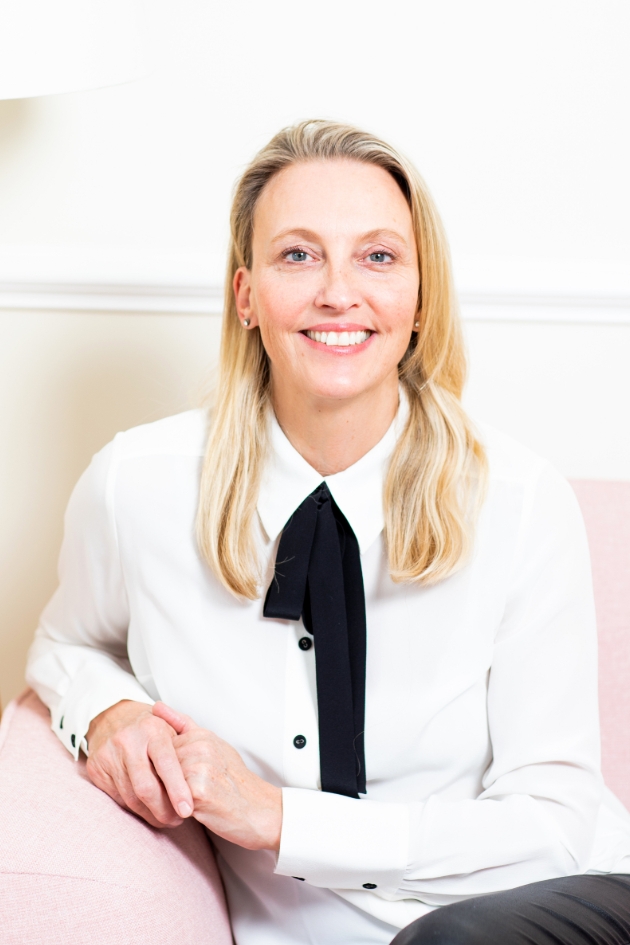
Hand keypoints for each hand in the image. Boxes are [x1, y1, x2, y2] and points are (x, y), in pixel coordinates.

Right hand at [86, 700, 193, 828]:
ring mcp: (109, 755)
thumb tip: (203, 772)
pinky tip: (147, 810)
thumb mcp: (171, 725)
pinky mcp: (96, 769)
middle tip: (178, 820)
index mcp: (151, 729)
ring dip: (151, 813)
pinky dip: (135, 809)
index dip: (177, 789)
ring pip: (131, 797)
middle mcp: (128, 741)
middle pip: (146, 787)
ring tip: (166, 818)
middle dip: (163, 809)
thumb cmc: (150, 728)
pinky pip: (118, 798)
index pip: (166, 763)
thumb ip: (188, 744)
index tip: (187, 810)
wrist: (111, 717)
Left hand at [152, 702, 282, 851]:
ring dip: (168, 794)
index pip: (161, 747)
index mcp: (201, 735)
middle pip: (159, 765)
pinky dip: (175, 808)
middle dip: (164, 780)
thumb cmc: (233, 782)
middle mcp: (200, 746)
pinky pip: (170, 798)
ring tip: (190, 800)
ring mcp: (199, 766)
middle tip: (188, 793)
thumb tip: (157, 707)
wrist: (260, 810)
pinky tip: (192, 810)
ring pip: (162, 781)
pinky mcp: (198, 789)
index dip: (164, 766)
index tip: (180, 777)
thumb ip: (183, 726)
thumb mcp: (212, 746)